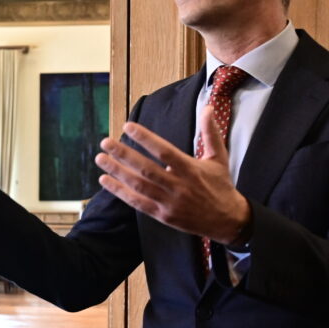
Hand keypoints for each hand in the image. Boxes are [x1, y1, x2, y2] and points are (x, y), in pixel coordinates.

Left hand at [94, 105, 249, 244]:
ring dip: (117, 172)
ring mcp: (169, 203)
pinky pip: (137, 203)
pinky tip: (105, 180)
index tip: (128, 126)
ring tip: (101, 158)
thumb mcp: (219, 157)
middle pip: (146, 169)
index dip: (146, 139)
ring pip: (139, 186)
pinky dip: (120, 192)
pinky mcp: (162, 215)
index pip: (165, 151)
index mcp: (191, 170)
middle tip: (105, 142)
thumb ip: (211, 132)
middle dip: (124, 155)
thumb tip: (207, 107)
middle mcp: (179, 186)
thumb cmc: (221, 185)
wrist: (227, 221)